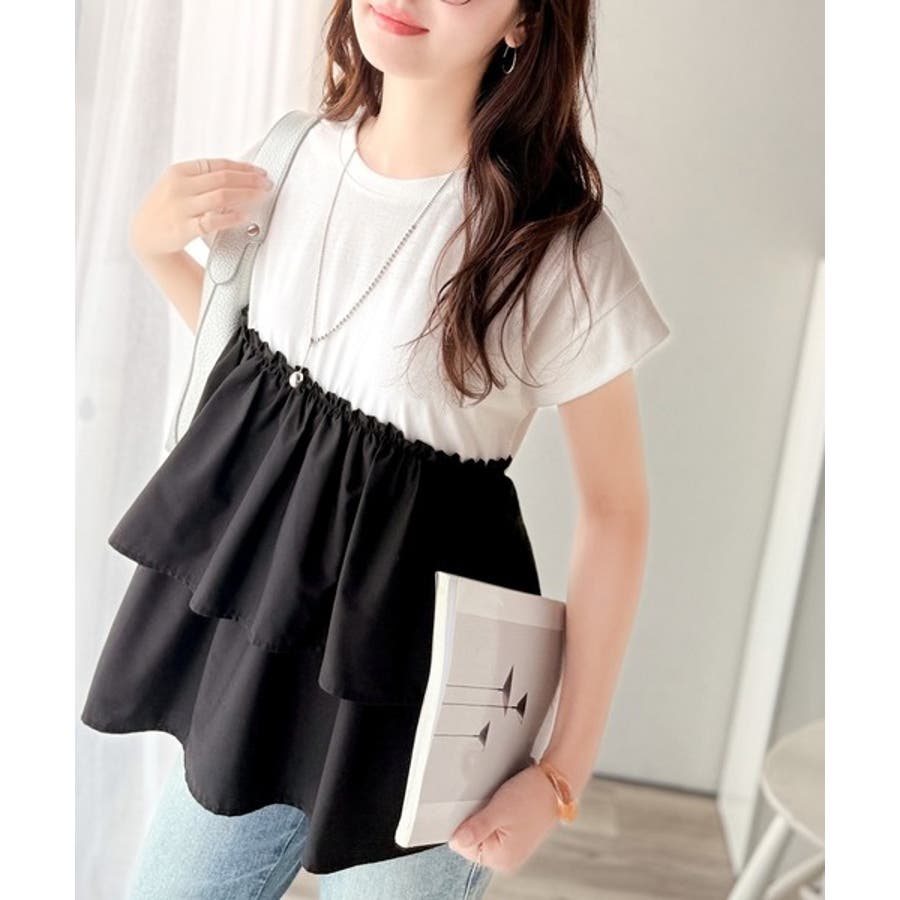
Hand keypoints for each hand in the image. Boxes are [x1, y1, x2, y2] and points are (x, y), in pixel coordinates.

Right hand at [129, 156, 273, 257]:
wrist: (145, 234)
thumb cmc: (167, 208)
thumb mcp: (178, 185)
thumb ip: (202, 179)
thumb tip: (239, 175)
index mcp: (179, 171)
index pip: (218, 164)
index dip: (243, 167)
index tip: (260, 172)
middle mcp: (180, 186)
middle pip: (223, 178)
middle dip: (250, 180)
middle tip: (267, 184)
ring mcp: (182, 207)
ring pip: (222, 196)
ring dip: (246, 195)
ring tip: (261, 197)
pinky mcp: (184, 228)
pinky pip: (213, 221)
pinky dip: (231, 217)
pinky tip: (244, 217)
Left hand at [448, 763, 561, 874]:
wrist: (554, 783)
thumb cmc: (531, 795)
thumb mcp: (498, 810)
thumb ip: (475, 828)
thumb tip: (456, 842)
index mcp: (501, 858)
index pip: (463, 846)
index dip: (464, 823)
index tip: (478, 808)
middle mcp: (506, 859)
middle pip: (472, 840)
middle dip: (475, 820)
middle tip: (492, 804)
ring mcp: (511, 849)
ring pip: (482, 832)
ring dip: (485, 816)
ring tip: (501, 804)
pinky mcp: (515, 837)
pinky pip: (493, 828)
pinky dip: (494, 815)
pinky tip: (504, 806)